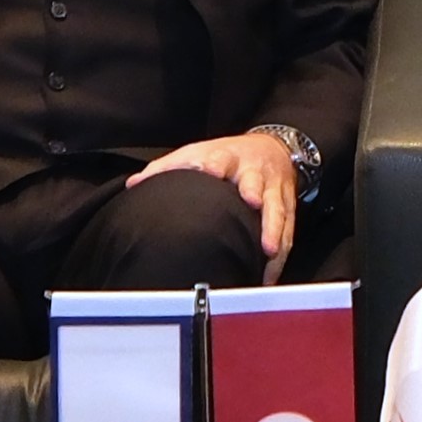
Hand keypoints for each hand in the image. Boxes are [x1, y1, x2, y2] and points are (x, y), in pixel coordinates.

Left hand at [137, 124, 303, 262]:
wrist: (274, 147)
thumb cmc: (226, 157)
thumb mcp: (198, 152)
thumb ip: (167, 168)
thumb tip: (133, 184)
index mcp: (227, 157)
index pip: (219, 159)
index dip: (214, 164)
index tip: (210, 171)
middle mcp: (253, 172)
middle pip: (255, 182)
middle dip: (255, 192)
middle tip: (253, 204)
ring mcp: (272, 190)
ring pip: (277, 211)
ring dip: (274, 230)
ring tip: (269, 251)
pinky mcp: (287, 207)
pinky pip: (288, 232)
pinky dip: (281, 254)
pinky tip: (270, 274)